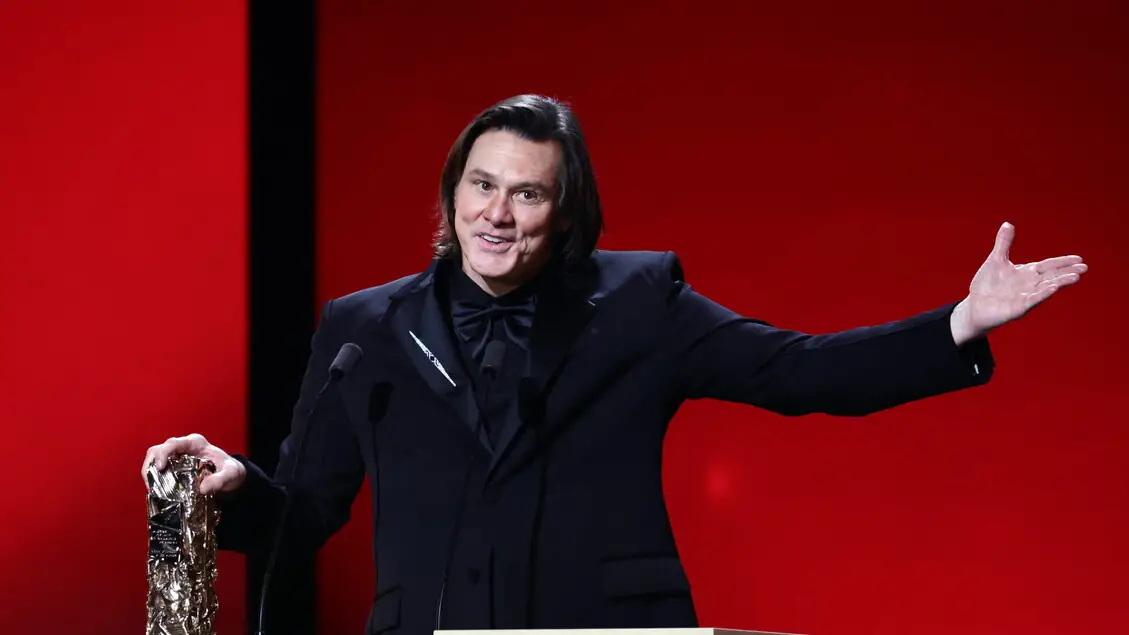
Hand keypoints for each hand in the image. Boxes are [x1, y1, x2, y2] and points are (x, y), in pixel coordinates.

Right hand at [141, 433, 246, 494]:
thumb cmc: (230, 470)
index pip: (173, 443)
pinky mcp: (173, 467)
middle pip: (158, 450)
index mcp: (196, 443)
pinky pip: (157, 470)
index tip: (160, 467)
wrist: (231, 475)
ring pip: (154, 459)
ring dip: (149, 473)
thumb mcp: (230, 474)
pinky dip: (154, 479)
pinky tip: (157, 490)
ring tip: (152, 488)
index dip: (163, 453)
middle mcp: (183, 447)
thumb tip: (202, 488)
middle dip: (150, 464)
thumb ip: (220, 480)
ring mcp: (176, 457)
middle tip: (151, 482)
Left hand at [950, 222, 1086, 345]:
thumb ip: (1004, 243)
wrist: (974, 306)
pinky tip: (1053, 288)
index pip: (1048, 265)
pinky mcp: (1018, 308)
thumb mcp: (996, 260)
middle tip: (1085, 268)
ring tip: (1075, 277)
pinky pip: (1032, 300)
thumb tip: (1008, 224)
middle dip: (1068, 272)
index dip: (1062, 262)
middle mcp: (1030, 284)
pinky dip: (1043, 294)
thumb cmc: (987, 285)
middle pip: (1052, 276)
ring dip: (1060, 282)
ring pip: (1046, 288)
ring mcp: (1026, 297)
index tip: (1079, 258)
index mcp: (1027, 273)